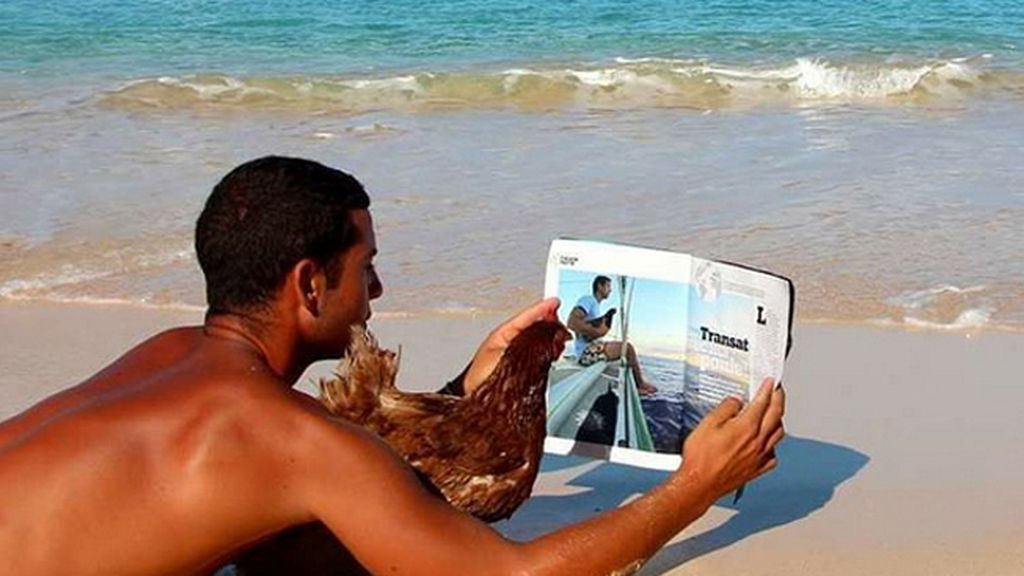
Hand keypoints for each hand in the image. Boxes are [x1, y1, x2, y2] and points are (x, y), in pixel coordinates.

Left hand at [462, 298, 561, 394]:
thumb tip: (547, 333)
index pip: (526, 316)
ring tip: (560, 338)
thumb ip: (529, 343)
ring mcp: (515, 355)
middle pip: (533, 326)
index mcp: (502, 334)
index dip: (541, 308)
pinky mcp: (521, 369)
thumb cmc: (483, 378)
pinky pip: (537, 353)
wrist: (477, 400)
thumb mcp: (508, 355)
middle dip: (549, 323)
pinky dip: (547, 350)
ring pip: (537, 340)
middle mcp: (509, 342)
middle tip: (561, 323)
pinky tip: (553, 351)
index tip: (555, 302)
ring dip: (550, 337)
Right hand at [676, 378, 784, 502]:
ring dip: (778, 420)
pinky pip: (773, 455)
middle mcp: (757, 441)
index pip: (763, 402)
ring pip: (778, 434)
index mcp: (746, 427)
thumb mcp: (708, 423)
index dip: (768, 389)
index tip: (770, 381)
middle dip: (778, 399)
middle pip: (776, 415)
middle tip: (777, 391)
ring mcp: (759, 457)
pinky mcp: (757, 470)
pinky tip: (766, 444)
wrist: (699, 484)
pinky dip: (773, 445)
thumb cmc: (701, 457)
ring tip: (774, 413)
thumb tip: (737, 402)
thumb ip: (726, 408)